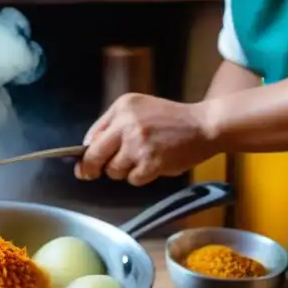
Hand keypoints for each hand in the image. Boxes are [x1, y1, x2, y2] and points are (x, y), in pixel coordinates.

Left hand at [75, 93, 218, 185]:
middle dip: (90, 169)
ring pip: (114, 170)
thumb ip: (114, 123)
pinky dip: (140, 177)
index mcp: (122, 107)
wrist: (203, 125)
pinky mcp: (151, 162)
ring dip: (123, 171)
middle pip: (95, 155)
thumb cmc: (171, 119)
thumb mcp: (139, 108)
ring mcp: (139, 144)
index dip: (85, 153)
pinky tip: (152, 166)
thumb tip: (89, 147)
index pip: (92, 135)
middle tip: (89, 174)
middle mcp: (127, 124)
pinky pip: (133, 179)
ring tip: (140, 160)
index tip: (83, 163)